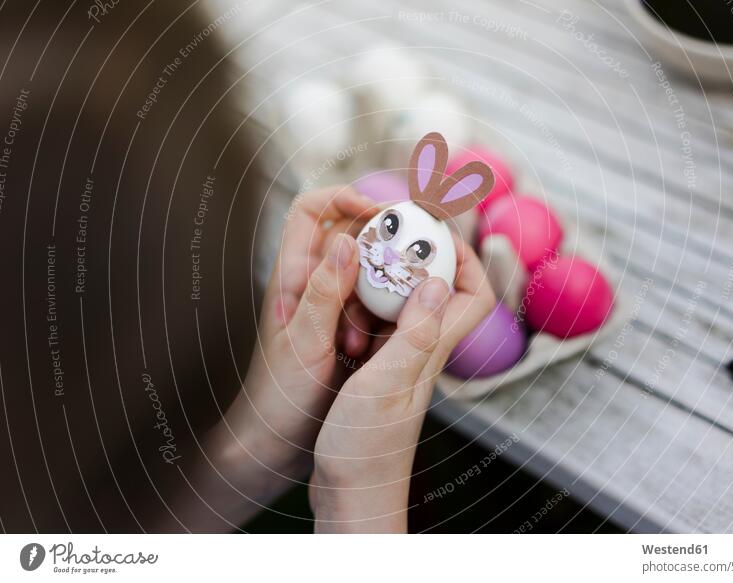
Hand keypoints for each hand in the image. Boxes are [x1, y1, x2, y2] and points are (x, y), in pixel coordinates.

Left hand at [208, 186, 378, 493]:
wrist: (275, 442)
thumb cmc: (277, 397)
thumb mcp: (302, 343)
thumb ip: (323, 293)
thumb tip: (347, 241)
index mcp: (292, 276)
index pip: (311, 209)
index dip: (343, 197)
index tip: (379, 212)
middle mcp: (312, 283)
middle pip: (351, 233)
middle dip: (380, 241)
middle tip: (409, 255)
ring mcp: (332, 306)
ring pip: (370, 270)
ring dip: (385, 286)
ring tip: (383, 319)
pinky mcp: (348, 329)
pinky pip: (377, 304)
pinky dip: (387, 313)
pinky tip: (382, 341)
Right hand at [309, 238, 494, 531]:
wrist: (351, 497)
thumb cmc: (366, 452)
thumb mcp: (386, 385)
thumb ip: (412, 335)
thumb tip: (435, 283)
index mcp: (430, 352)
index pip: (474, 296)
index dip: (466, 259)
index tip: (437, 234)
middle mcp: (422, 353)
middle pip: (444, 292)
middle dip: (426, 255)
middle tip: (397, 232)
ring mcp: (401, 363)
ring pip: (410, 305)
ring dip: (393, 277)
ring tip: (367, 256)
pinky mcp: (378, 373)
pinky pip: (382, 324)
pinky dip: (368, 303)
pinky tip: (344, 299)